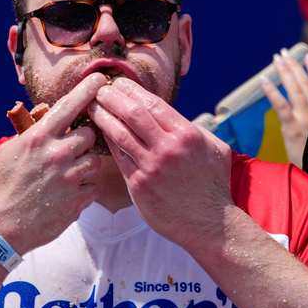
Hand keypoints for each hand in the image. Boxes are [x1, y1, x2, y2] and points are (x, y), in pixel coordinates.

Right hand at [0, 73, 108, 252]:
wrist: (2, 227)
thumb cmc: (4, 185)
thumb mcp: (10, 150)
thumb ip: (33, 130)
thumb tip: (50, 111)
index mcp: (38, 138)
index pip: (69, 106)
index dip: (87, 90)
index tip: (101, 79)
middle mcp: (56, 155)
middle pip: (90, 135)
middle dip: (84, 140)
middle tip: (70, 150)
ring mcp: (69, 178)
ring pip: (94, 161)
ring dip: (84, 165)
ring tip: (65, 175)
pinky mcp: (77, 200)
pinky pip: (93, 186)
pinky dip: (83, 189)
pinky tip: (65, 194)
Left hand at [87, 77, 233, 246]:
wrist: (209, 224)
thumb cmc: (213, 185)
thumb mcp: (215, 149)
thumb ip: (195, 130)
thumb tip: (175, 117)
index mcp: (187, 135)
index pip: (153, 103)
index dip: (132, 90)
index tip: (119, 83)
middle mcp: (167, 148)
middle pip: (132, 113)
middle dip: (112, 97)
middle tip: (100, 89)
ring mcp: (151, 168)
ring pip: (119, 134)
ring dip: (103, 116)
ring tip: (92, 106)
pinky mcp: (138, 186)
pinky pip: (119, 158)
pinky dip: (108, 141)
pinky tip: (100, 132)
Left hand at [261, 50, 307, 167]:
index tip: (307, 57)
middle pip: (306, 83)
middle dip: (295, 66)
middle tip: (284, 52)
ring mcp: (305, 119)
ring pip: (295, 90)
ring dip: (285, 72)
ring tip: (277, 58)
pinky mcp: (293, 129)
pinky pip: (281, 106)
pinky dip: (272, 92)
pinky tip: (264, 80)